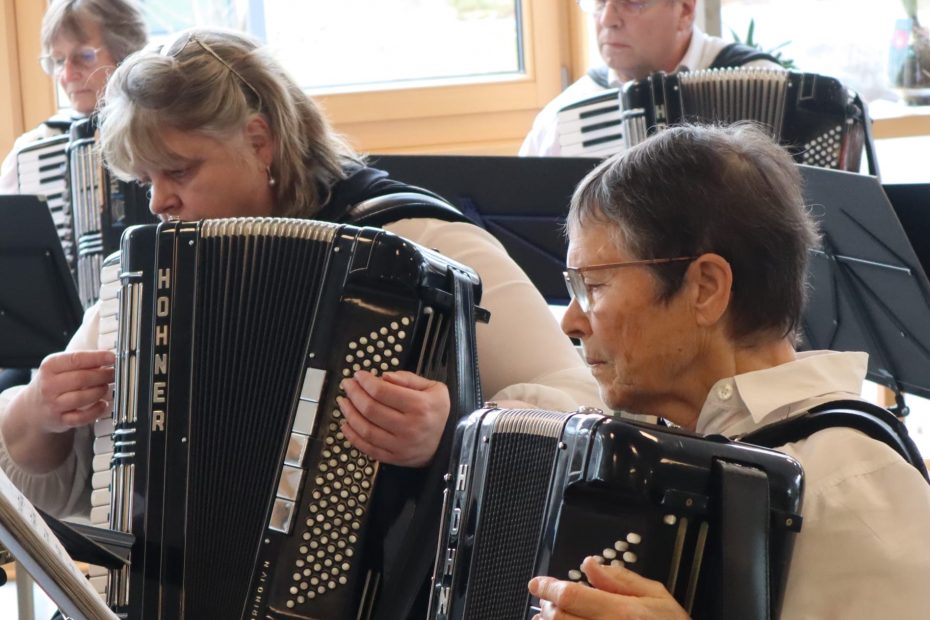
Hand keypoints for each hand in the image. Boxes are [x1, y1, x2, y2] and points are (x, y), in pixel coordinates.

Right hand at [21, 350, 115, 432]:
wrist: (34, 407)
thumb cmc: (54, 382)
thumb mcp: (60, 367)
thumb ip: (81, 362)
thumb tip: (109, 358)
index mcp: (50, 366)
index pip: (76, 359)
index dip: (97, 358)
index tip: (112, 357)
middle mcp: (49, 385)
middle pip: (82, 379)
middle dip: (103, 375)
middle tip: (114, 374)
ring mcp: (53, 404)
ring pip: (82, 398)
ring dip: (99, 391)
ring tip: (106, 387)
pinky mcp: (60, 420)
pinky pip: (82, 417)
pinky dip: (96, 411)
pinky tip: (103, 405)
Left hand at [337, 370, 449, 466]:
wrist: (450, 443)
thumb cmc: (440, 413)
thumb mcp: (434, 388)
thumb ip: (409, 379)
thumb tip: (384, 377)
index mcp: (419, 406)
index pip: (382, 391)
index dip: (365, 382)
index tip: (358, 375)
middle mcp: (408, 427)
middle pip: (370, 409)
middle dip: (354, 394)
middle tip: (347, 385)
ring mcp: (400, 445)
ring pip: (365, 429)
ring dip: (349, 414)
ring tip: (344, 402)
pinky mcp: (394, 458)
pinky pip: (367, 448)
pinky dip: (352, 436)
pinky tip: (346, 424)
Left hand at [528, 556, 689, 619]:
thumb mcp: (657, 596)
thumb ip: (621, 579)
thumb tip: (591, 564)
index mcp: (622, 613)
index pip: (571, 596)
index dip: (548, 587)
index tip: (537, 583)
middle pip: (559, 618)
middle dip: (548, 606)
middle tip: (547, 598)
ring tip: (548, 617)